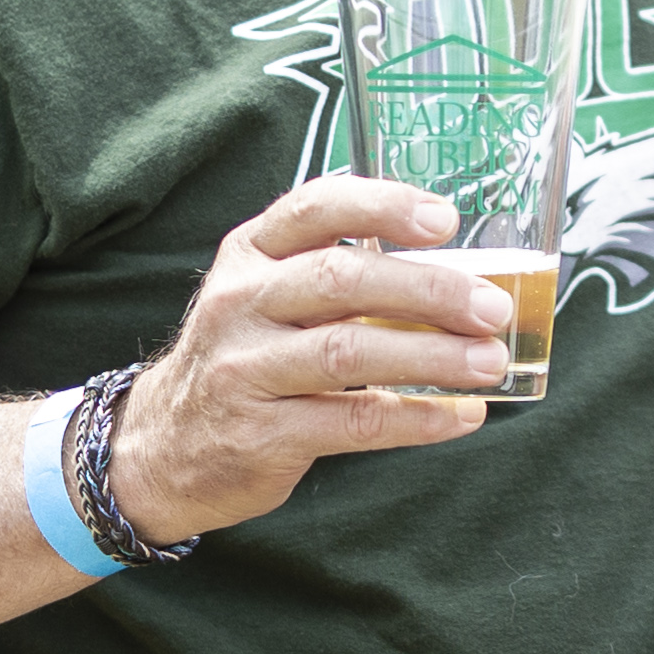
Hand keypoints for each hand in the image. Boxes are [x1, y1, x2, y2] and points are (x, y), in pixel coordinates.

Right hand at [105, 177, 511, 539]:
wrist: (160, 447)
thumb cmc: (243, 358)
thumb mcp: (267, 296)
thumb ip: (337, 273)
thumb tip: (459, 273)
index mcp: (251, 254)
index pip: (316, 208)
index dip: (384, 206)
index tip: (446, 220)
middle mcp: (242, 303)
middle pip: (343, 281)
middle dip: (430, 290)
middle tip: (492, 307)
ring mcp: (245, 369)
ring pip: (350, 353)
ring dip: (433, 357)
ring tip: (490, 361)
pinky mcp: (261, 434)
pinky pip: (353, 424)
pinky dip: (418, 418)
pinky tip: (462, 414)